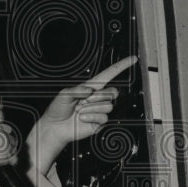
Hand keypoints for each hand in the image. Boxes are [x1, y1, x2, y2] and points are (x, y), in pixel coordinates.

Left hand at [29, 56, 136, 173]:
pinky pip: (103, 117)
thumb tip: (90, 90)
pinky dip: (91, 117)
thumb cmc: (58, 109)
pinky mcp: (99, 122)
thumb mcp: (64, 94)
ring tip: (79, 110)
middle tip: (82, 102)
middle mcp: (97, 98)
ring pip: (107, 106)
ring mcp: (99, 110)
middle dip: (98, 96)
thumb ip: (77, 89)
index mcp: (90, 87)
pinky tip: (82, 117)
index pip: (108, 75)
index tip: (132, 59)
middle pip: (112, 92)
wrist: (55, 126)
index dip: (121, 66)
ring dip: (91, 108)